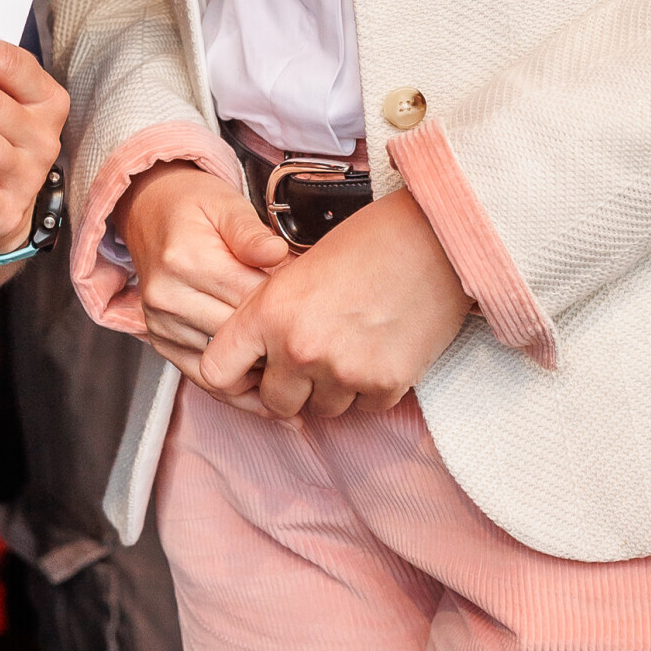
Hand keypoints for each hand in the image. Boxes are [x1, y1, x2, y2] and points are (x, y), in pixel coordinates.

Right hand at [114, 160, 289, 369]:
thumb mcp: (226, 204)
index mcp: (187, 260)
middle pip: (238, 334)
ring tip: (287, 355)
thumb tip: (279, 253)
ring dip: (256, 363)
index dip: (285, 303)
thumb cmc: (193, 207)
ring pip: (222, 361)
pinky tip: (258, 375)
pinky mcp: (159, 341)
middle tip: (305, 333)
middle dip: (275, 335)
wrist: (148, 212)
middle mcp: (168, 296)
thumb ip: (252, 232)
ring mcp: (160, 322)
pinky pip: (201, 374)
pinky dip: (232, 380)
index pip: (250, 298)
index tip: (306, 300)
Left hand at [197, 187, 471, 422]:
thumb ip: (270, 317)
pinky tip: (381, 349)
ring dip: (333, 389)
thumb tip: (255, 362)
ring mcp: (342, 370)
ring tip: (352, 346)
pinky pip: (364, 407)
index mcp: (268, 312)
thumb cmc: (368, 244)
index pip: (217, 373)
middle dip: (291, 389)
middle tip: (313, 360)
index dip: (231, 379)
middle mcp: (298, 348)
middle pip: (275, 403)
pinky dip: (370, 388)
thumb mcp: (297, 271)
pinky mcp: (384, 384)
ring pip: (322, 410)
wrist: (433, 240)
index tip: (250, 375)